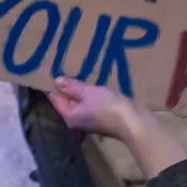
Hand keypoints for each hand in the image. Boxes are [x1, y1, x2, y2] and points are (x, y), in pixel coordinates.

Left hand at [49, 76, 186, 178]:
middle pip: (68, 99)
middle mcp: (78, 119)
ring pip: (82, 99)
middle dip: (68, 84)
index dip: (53, 85)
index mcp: (70, 116)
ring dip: (83, 87)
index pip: (55, 99)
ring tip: (80, 68)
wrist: (134, 122)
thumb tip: (56, 81)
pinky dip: (94, 91)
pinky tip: (95, 78)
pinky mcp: (104, 114)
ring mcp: (91, 117)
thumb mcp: (88, 93)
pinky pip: (94, 100)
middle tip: (65, 64)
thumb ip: (72, 87)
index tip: (52, 69)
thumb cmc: (108, 107)